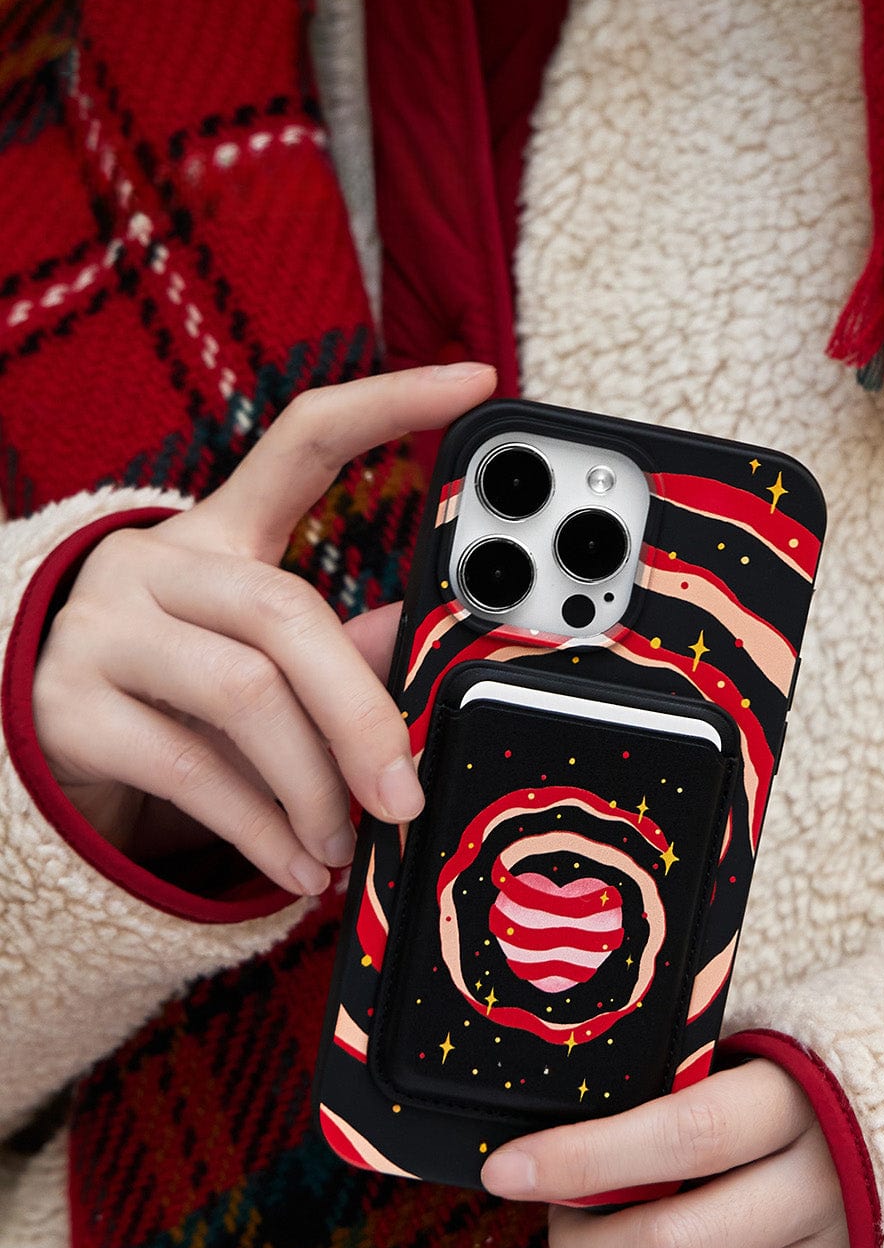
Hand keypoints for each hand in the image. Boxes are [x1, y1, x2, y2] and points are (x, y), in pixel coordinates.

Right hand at [32, 363, 496, 895]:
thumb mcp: (252, 660)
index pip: (305, 441)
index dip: (389, 404)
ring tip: (342, 842)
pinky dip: (262, 830)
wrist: (34, 735)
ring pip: (244, 696)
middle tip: (404, 795)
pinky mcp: (67, 705)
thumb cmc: (173, 689)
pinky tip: (298, 865)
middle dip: (362, 715)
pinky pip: (192, 771)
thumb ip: (339, 651)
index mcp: (220, 535)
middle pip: (287, 613)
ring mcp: (103, 630)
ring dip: (313, 787)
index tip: (474, 382)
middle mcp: (158, 564)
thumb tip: (428, 645)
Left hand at [481, 1059, 851, 1247]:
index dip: (583, 1158)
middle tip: (558, 1215)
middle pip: (669, 1245)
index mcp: (803, 1103)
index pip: (679, 1136)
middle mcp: (829, 1191)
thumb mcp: (778, 1053)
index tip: (505, 1168)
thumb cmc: (834, 1085)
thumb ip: (697, 1079)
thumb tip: (581, 1109)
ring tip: (617, 1243)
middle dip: (583, 1240)